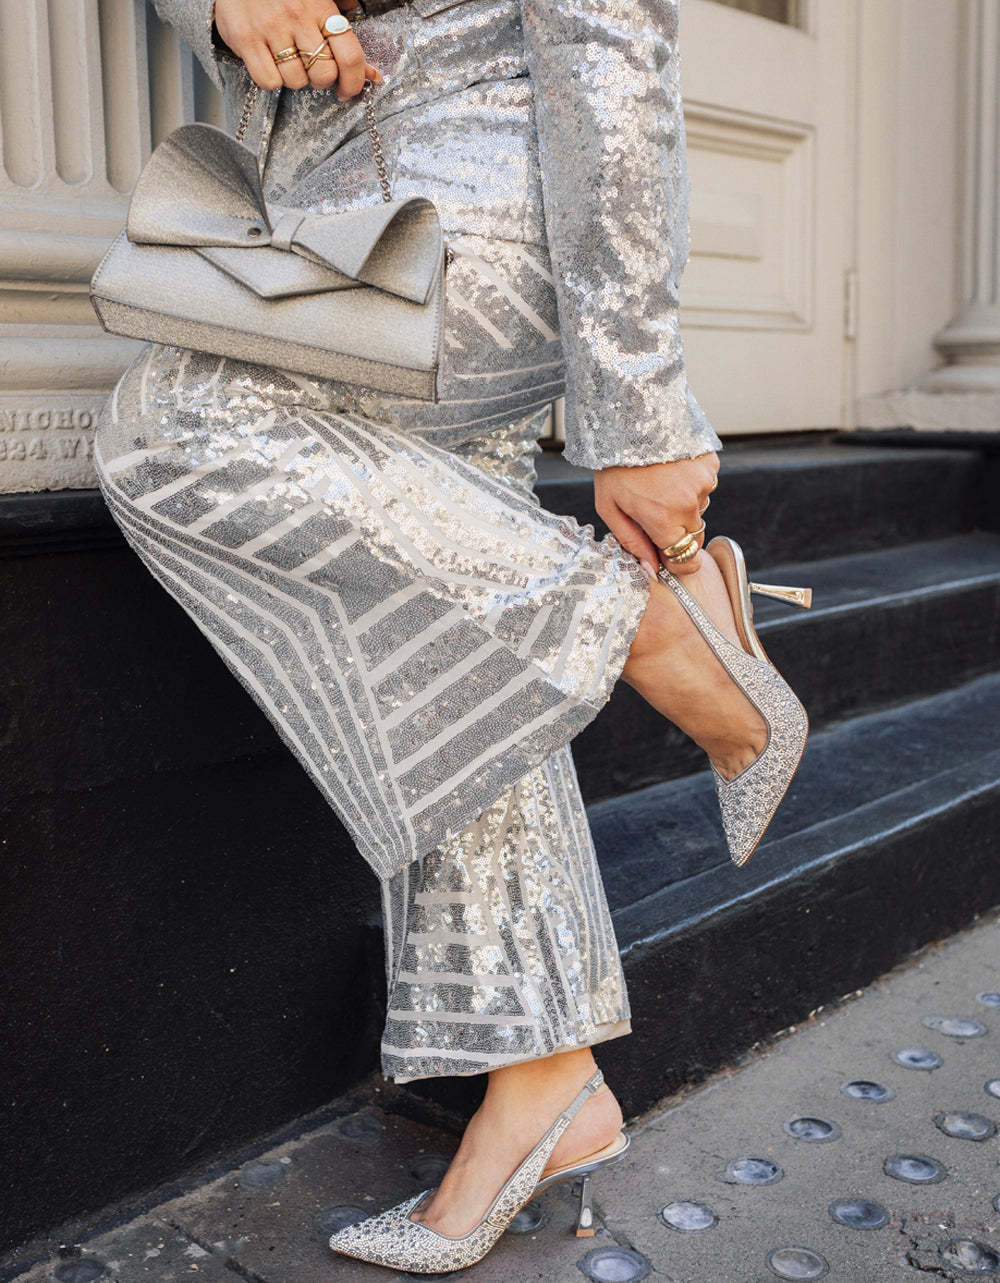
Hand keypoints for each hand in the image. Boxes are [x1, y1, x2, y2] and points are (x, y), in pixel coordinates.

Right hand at [214, 0, 382, 95]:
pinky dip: (270, 80)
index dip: (354, 82)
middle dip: (321, 81)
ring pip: (296, 81)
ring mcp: (271, 27)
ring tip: (287, 60)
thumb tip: (372, 74)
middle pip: (324, 74)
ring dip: (294, 78)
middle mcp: (298, 16)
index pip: (350, 55)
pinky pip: (269, 81)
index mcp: (321, 7)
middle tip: (312, 70)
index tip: (347, 90)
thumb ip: (344, 34)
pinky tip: (269, 63)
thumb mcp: (318, 1)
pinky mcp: (246, 39)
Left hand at [593, 453, 719, 577]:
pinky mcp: (711, 465)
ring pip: (700, 510)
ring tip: (659, 484)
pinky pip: (705, 486)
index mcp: (663, 520)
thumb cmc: (614, 462)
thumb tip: (651, 568)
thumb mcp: (609, 507)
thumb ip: (631, 541)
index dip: (678, 563)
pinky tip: (671, 470)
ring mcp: (703, 484)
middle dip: (678, 533)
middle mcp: (689, 505)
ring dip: (684, 505)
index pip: (685, 559)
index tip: (669, 558)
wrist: (630, 416)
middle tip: (655, 513)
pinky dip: (691, 483)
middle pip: (693, 537)